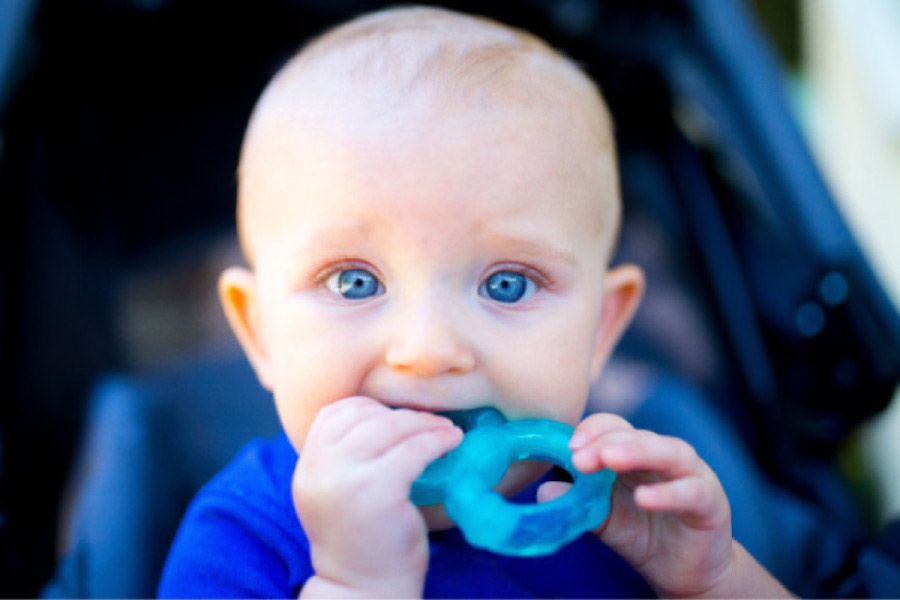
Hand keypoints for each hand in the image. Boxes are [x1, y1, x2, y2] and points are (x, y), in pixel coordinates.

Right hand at [293, 396, 462, 597]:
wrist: (366, 592)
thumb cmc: (364, 542)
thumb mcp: (338, 494)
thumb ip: (343, 459)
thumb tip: (384, 415)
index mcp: (307, 469)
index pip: (333, 414)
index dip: (369, 408)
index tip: (397, 418)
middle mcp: (319, 470)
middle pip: (364, 416)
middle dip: (403, 413)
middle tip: (432, 422)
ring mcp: (346, 479)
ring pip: (390, 426)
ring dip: (425, 423)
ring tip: (446, 431)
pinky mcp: (377, 490)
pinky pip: (413, 449)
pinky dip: (437, 440)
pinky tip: (451, 442)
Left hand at [539, 413, 731, 597]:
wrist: (686, 571)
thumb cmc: (644, 533)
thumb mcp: (604, 518)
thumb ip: (578, 503)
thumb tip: (543, 491)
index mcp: (634, 452)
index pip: (612, 427)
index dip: (590, 432)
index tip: (568, 448)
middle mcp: (662, 454)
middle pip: (635, 433)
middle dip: (604, 441)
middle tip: (579, 457)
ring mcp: (690, 473)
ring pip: (666, 451)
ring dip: (636, 451)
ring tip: (609, 459)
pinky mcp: (711, 501)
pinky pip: (690, 491)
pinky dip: (667, 493)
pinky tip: (644, 498)